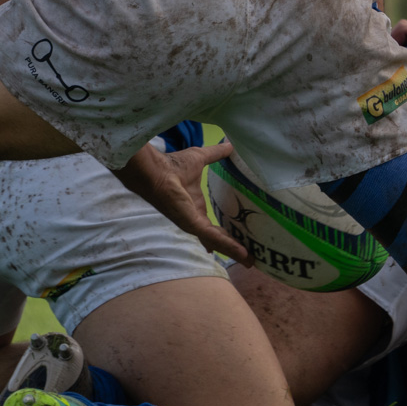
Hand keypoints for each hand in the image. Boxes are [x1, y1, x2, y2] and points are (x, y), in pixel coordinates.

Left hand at [114, 140, 247, 262]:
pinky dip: (228, 246)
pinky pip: (213, 237)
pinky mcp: (192, 224)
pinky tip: (242, 252)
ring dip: (234, 251)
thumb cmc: (173, 166)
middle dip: (233, 248)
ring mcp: (193, 224)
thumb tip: (231, 145)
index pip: (214, 226)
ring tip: (250, 260)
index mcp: (197, 207)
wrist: (156, 171)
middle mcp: (196, 219)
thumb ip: (216, 154)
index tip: (241, 242)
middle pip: (217, 238)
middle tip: (250, 258)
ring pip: (218, 241)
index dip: (227, 235)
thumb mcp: (201, 159)